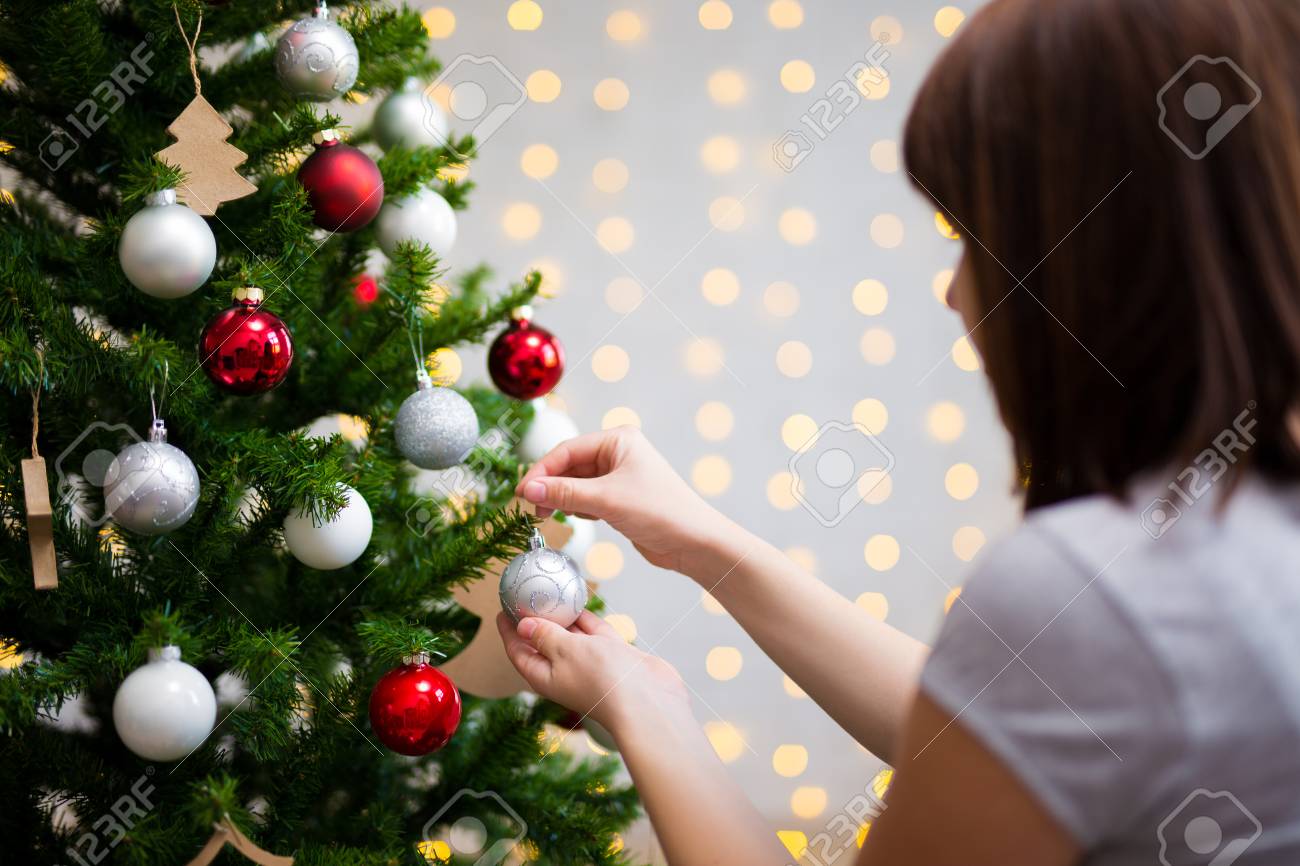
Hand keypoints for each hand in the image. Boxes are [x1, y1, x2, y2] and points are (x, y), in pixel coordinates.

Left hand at [496, 611, 690, 735]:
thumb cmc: (602, 679)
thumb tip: (524, 627)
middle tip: (526, 595)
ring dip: (561, 617)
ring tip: (550, 593)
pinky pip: (594, 632)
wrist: (647, 698)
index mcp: (545, 676)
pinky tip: (580, 601)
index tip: (502, 611)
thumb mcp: (564, 651)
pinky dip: (586, 618)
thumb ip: (545, 635)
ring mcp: (590, 663)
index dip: (509, 632)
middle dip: (534, 621)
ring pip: (570, 636)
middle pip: (543, 643)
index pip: (519, 652)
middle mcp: (565, 671)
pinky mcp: (612, 656)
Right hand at [516, 426, 741, 576]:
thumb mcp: (606, 501)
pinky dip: (576, 507)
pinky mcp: (620, 497)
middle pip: (569, 466)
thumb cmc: (660, 512)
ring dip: (561, 498)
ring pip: (576, 483)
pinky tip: (573, 518)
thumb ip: (564, 494)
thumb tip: (527, 490)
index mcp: (618, 440)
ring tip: (547, 515)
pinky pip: (586, 497)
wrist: (694, 543)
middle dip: (549, 486)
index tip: (521, 493)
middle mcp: (618, 453)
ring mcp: (619, 476)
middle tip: (530, 508)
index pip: (567, 450)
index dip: (541, 471)